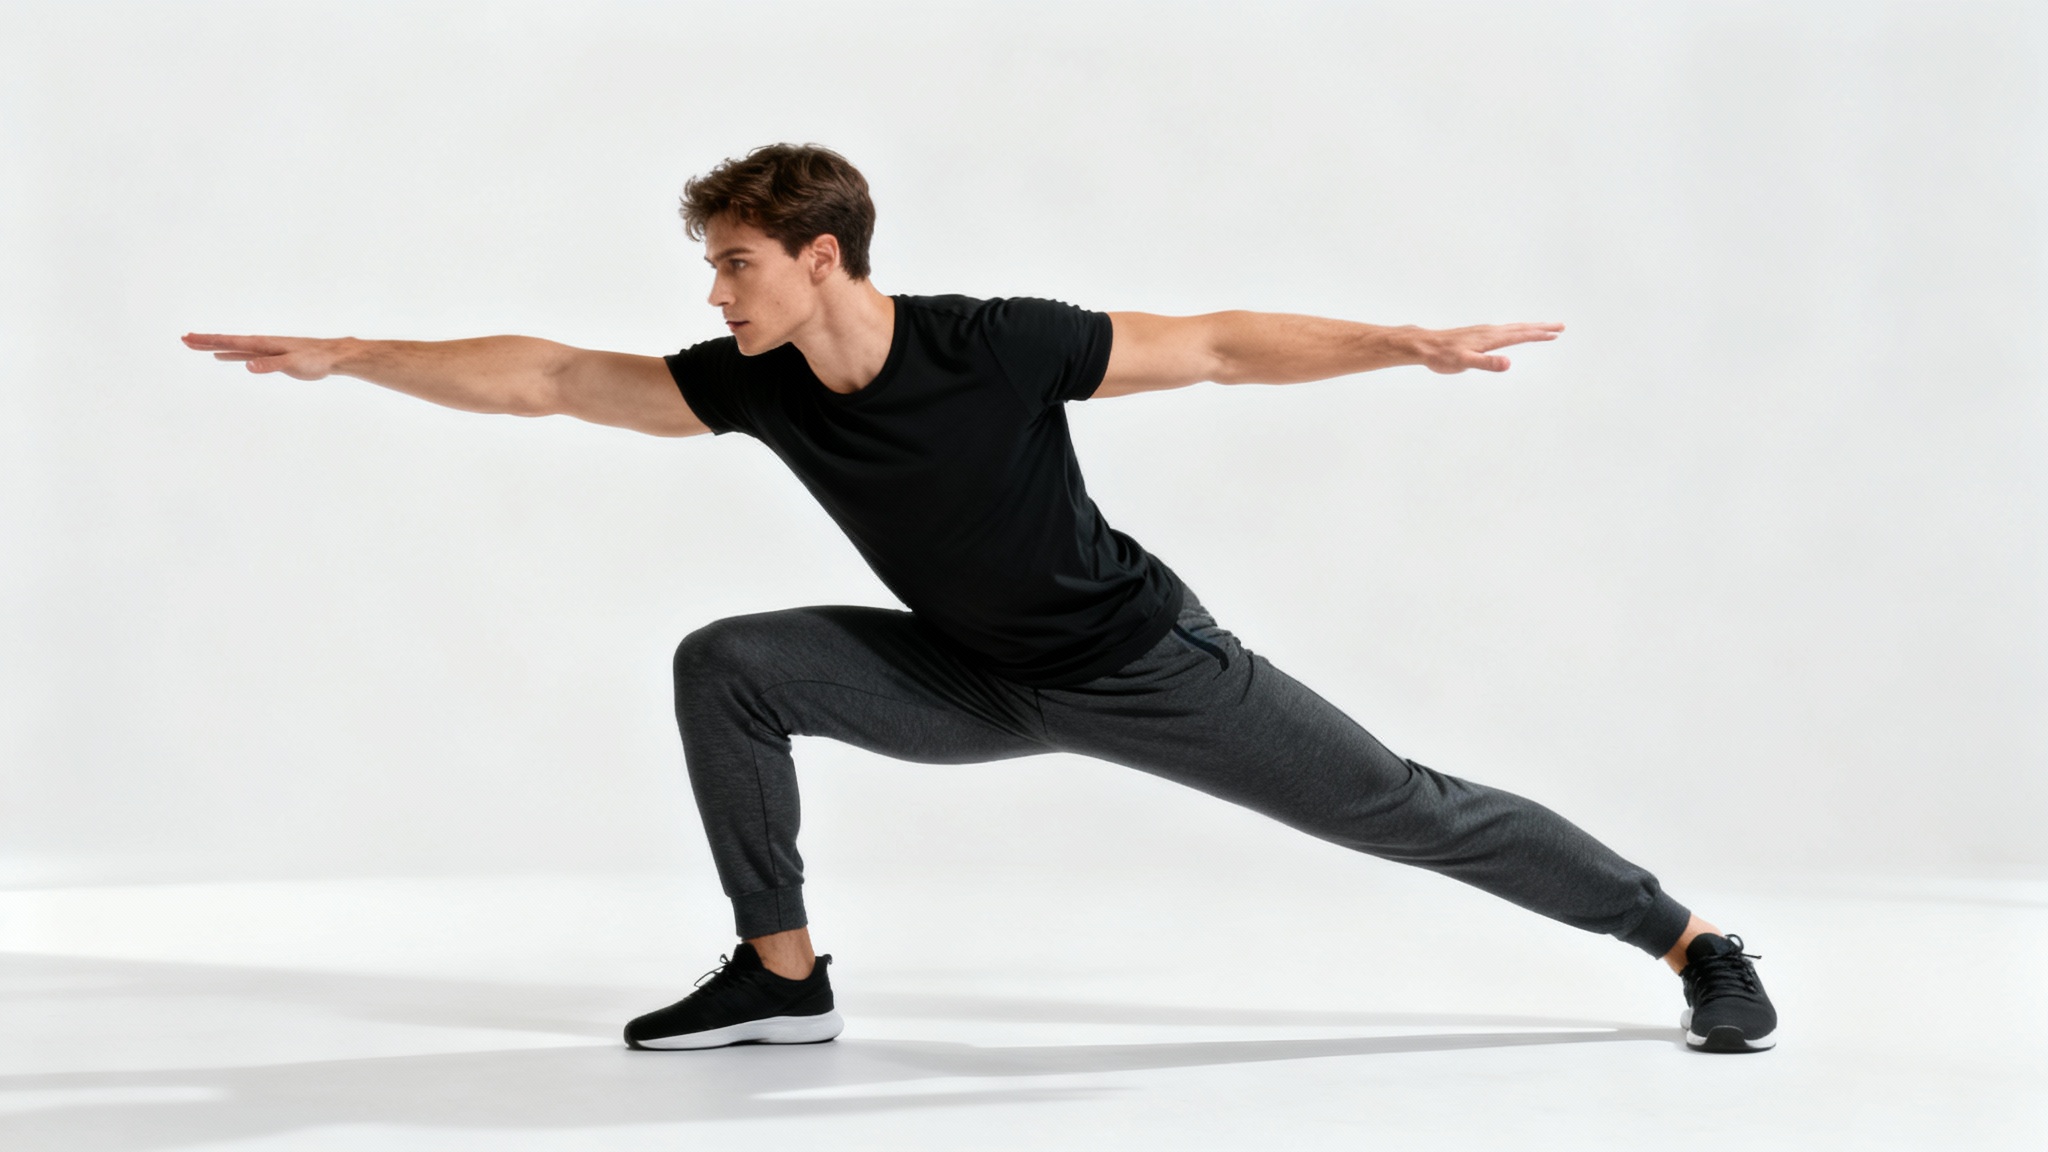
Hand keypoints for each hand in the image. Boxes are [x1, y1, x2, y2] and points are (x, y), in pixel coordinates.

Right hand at [181, 333, 350, 380]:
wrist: (332, 356)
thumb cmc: (315, 359)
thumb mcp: (293, 364)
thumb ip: (270, 365)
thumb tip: (248, 366)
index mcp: (263, 344)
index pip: (230, 341)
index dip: (209, 341)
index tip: (189, 338)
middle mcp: (261, 344)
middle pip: (227, 342)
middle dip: (205, 341)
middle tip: (183, 339)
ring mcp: (264, 350)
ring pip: (233, 348)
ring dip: (214, 346)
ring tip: (196, 345)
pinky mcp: (271, 357)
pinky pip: (244, 355)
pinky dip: (231, 355)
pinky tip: (223, 357)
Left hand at [1414, 322, 1563, 373]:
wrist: (1425, 346)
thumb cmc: (1443, 356)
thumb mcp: (1464, 363)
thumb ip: (1487, 363)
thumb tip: (1508, 363)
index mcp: (1491, 338)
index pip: (1521, 335)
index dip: (1539, 335)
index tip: (1556, 333)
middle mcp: (1490, 331)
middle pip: (1521, 328)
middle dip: (1542, 328)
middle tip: (1561, 327)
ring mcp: (1484, 332)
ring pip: (1514, 328)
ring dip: (1531, 328)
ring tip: (1544, 329)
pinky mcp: (1478, 335)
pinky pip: (1504, 330)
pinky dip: (1517, 330)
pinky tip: (1516, 333)